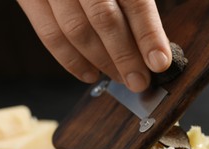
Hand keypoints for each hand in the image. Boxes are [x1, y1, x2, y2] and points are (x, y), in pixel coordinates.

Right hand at [16, 0, 171, 91]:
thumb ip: (133, 0)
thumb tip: (151, 42)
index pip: (135, 1)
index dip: (148, 34)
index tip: (159, 63)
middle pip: (105, 19)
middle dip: (125, 57)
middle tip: (139, 81)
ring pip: (76, 31)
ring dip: (101, 62)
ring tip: (119, 78)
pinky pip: (49, 34)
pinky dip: (70, 60)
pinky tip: (90, 74)